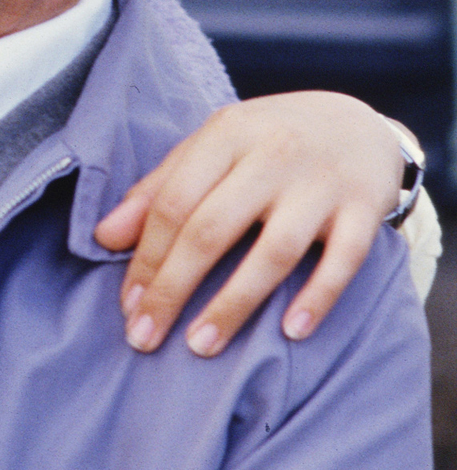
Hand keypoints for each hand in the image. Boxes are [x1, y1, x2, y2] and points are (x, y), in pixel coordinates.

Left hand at [93, 93, 403, 356]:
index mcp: (227, 135)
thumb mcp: (213, 146)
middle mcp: (273, 156)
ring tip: (200, 346)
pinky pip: (343, 260)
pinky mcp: (365, 209)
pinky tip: (291, 332)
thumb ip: (159, 188)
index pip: (173, 202)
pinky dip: (318, 297)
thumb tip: (104, 238)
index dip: (145, 258)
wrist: (362, 124)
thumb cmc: (270, 141)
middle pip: (211, 229)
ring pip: (273, 252)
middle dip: (172, 289)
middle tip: (144, 338)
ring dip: (233, 304)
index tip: (128, 306)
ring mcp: (322, 183)